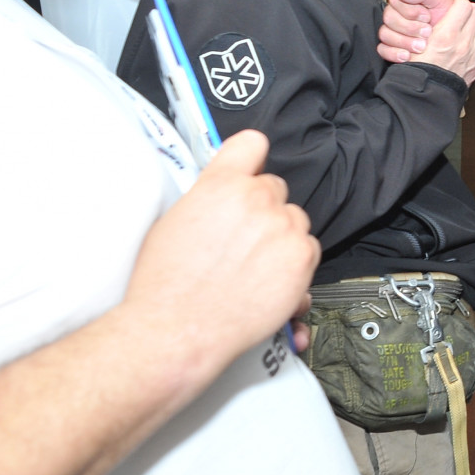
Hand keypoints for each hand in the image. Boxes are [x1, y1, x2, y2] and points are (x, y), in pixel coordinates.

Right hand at [126, 130, 319, 375]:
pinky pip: (309, 249)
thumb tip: (222, 195)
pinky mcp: (302, 257)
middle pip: (275, 189)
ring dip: (280, 237)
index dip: (251, 157)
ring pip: (294, 220)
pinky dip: (294, 263)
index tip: (251, 168)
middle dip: (262, 209)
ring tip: (252, 265)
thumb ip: (208, 198)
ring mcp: (282, 228)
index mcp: (220, 185)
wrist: (176, 330)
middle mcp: (256, 200)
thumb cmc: (166, 284)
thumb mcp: (174, 221)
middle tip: (242, 239)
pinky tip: (268, 280)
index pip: (251, 143)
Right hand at [377, 0, 456, 62]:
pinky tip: (408, 55)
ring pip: (384, 34)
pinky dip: (395, 53)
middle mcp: (400, 15)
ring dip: (405, 41)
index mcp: (409, 0)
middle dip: (411, 27)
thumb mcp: (442, 0)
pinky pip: (382, 50)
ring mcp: (395, 32)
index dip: (412, 10)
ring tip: (422, 46)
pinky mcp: (391, 48)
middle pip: (389, 17)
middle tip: (427, 31)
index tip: (427, 16)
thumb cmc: (448, 22)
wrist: (451, 48)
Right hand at [412, 0, 474, 84]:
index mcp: (445, 36)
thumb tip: (437, 12)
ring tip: (472, 20)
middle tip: (462, 11)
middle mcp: (462, 44)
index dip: (458, 1)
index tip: (454, 2)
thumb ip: (427, 24)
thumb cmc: (415, 70)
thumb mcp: (414, 41)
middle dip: (469, 11)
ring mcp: (472, 55)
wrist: (425, 96)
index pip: (462, 5)